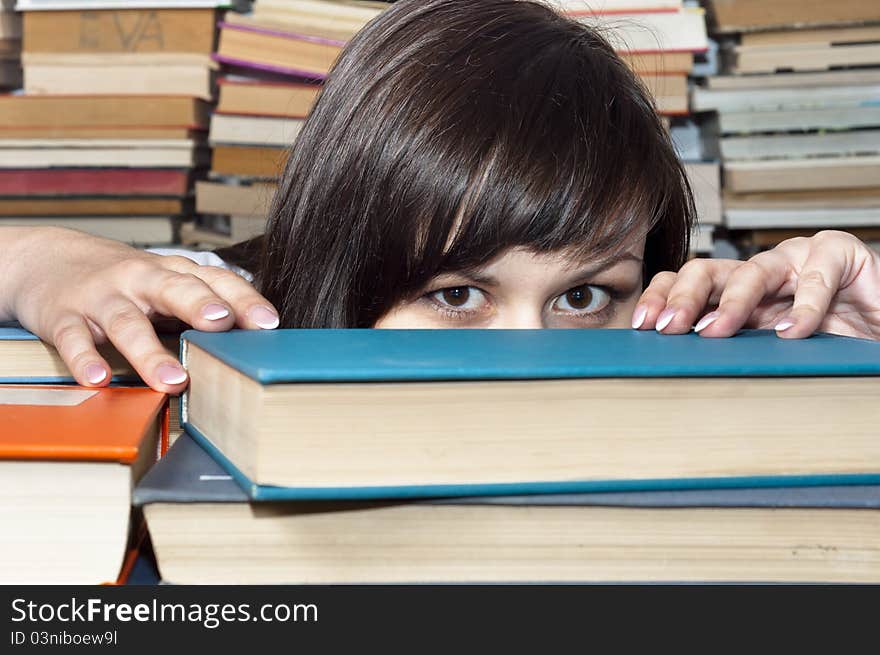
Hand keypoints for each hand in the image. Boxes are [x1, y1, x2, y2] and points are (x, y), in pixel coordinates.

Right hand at [3, 227, 278, 391]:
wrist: (43, 257)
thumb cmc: (122, 281)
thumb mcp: (164, 284)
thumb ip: (202, 307)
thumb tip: (254, 340)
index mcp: (172, 273)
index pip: (214, 280)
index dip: (243, 300)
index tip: (269, 323)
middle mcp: (140, 280)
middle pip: (173, 289)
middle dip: (200, 306)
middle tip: (222, 326)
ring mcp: (101, 298)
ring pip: (127, 323)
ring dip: (150, 352)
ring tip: (173, 380)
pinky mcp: (63, 317)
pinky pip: (74, 339)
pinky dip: (84, 359)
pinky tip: (97, 379)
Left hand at [632, 230, 879, 340]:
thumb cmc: (829, 340)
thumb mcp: (768, 348)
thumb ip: (733, 349)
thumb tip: (677, 371)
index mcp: (736, 291)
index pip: (685, 283)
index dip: (662, 298)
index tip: (643, 326)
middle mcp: (759, 272)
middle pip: (706, 272)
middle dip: (682, 299)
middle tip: (669, 328)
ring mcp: (796, 259)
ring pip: (752, 271)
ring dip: (731, 303)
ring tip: (716, 332)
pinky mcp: (838, 254)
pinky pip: (816, 277)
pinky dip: (804, 307)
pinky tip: (791, 332)